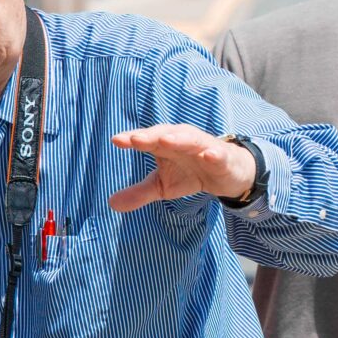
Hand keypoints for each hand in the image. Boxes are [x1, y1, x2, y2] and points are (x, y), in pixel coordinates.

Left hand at [107, 125, 256, 211]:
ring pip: (190, 139)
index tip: (116, 140)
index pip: (146, 140)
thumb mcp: (162, 186)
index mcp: (165, 146)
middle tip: (135, 139)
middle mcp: (182, 141)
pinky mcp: (222, 157)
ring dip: (178, 138)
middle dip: (150, 135)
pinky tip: (208, 155)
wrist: (226, 174)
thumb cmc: (189, 173)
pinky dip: (213, 153)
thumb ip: (139, 192)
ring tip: (165, 140)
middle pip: (165, 134)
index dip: (132, 139)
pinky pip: (218, 153)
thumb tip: (111, 203)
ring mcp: (203, 147)